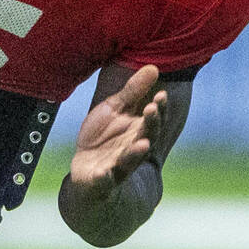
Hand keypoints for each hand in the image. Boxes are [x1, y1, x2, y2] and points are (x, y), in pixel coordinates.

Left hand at [68, 64, 166, 201]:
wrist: (87, 171)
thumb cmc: (104, 136)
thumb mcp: (115, 109)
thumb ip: (133, 91)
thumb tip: (154, 67)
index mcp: (137, 131)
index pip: (153, 120)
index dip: (158, 109)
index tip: (161, 94)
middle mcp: (132, 150)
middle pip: (145, 137)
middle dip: (150, 125)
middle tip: (151, 110)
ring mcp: (117, 167)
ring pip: (129, 160)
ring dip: (135, 153)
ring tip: (142, 144)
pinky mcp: (100, 181)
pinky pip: (104, 181)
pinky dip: (104, 178)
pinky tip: (104, 173)